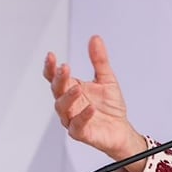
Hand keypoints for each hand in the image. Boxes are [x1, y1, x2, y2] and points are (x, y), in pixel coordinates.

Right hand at [43, 35, 147, 168]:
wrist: (121, 129)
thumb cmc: (110, 106)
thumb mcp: (107, 79)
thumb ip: (99, 60)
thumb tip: (95, 38)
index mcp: (71, 89)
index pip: (55, 77)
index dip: (50, 67)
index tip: (51, 55)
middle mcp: (68, 104)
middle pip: (56, 90)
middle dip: (59, 79)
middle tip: (64, 68)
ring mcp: (72, 118)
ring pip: (63, 108)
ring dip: (68, 97)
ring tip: (77, 88)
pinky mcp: (81, 133)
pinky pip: (77, 125)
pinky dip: (83, 116)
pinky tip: (91, 108)